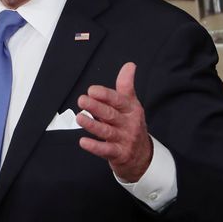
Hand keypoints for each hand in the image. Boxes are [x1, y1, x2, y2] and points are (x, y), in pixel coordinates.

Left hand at [76, 62, 152, 181]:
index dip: (105, 95)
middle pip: (111, 114)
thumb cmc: (132, 125)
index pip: (118, 100)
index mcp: (131, 109)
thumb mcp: (132, 104)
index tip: (92, 90)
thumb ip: (126, 85)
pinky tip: (83, 142)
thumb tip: (129, 65)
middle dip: (96, 107)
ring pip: (107, 131)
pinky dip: (94, 146)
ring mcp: (124, 139)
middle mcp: (128, 124)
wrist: (142, 155)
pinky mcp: (119, 154)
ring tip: (80, 118)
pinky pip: (106, 150)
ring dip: (92, 125)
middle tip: (82, 100)